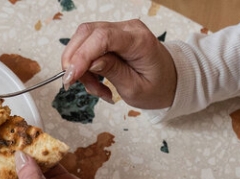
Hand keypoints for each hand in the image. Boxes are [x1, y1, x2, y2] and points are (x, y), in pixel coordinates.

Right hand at [61, 20, 177, 108]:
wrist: (169, 81)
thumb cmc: (157, 86)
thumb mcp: (135, 88)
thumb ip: (113, 72)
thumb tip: (90, 62)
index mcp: (139, 41)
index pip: (103, 38)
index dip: (81, 56)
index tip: (70, 77)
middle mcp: (128, 29)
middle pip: (87, 33)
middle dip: (74, 60)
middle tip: (74, 85)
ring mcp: (119, 30)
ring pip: (84, 39)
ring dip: (80, 66)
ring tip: (95, 88)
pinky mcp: (112, 36)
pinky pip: (88, 45)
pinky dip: (85, 65)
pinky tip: (97, 82)